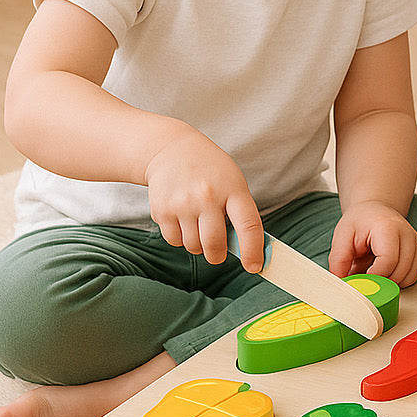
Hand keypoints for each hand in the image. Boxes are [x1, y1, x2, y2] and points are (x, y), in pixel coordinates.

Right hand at [144, 128, 263, 271]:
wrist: (171, 149)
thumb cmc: (211, 170)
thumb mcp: (233, 181)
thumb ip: (239, 212)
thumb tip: (244, 250)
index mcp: (233, 189)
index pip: (248, 225)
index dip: (253, 250)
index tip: (254, 267)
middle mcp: (207, 197)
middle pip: (215, 244)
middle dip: (217, 255)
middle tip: (217, 252)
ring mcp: (182, 204)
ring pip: (193, 246)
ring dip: (198, 244)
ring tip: (198, 222)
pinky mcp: (162, 211)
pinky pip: (175, 241)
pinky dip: (180, 238)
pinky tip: (183, 218)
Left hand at [328, 201, 416, 286]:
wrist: (374, 211)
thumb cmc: (360, 222)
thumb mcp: (342, 236)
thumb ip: (339, 260)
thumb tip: (342, 284)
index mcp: (387, 227)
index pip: (388, 261)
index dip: (374, 276)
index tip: (361, 279)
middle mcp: (407, 234)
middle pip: (400, 272)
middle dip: (380, 282)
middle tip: (365, 276)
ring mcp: (416, 242)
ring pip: (408, 277)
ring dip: (390, 283)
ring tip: (375, 271)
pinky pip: (413, 276)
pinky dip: (399, 280)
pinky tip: (386, 272)